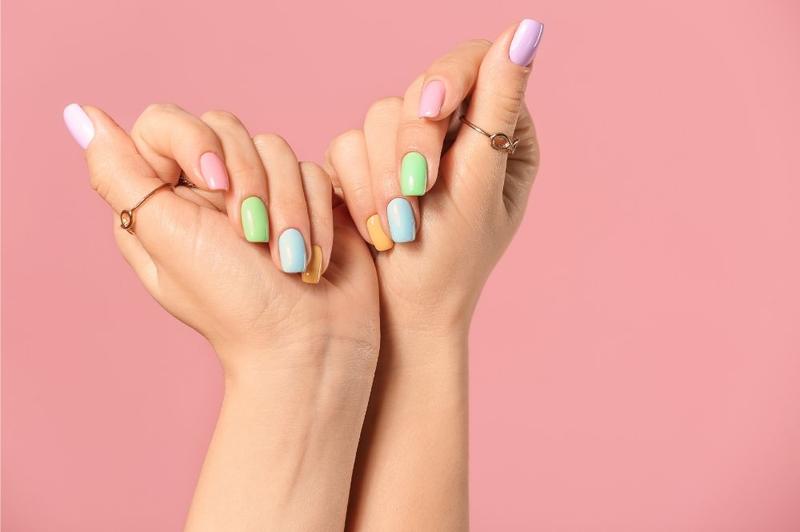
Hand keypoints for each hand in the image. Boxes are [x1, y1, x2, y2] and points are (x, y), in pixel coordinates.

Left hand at [64, 103, 380, 529]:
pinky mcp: (306, 199)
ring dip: (288, 207)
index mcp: (164, 198)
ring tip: (288, 258)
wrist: (308, 342)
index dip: (194, 141)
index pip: (165, 123)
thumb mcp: (167, 238)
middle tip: (254, 237)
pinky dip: (317, 214)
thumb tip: (80, 115)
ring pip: (277, 148)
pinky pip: (312, 170)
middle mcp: (210, 191)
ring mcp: (261, 192)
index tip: (214, 183)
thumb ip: (120, 175)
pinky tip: (312, 256)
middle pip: (227, 128)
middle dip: (251, 182)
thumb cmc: (235, 304)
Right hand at [326, 19, 541, 343]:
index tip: (430, 108)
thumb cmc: (451, 261)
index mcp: (501, 134)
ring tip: (398, 226)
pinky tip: (377, 226)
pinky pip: (347, 144)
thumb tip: (528, 29)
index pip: (476, 65)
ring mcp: (408, 149)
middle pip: (420, 88)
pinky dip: (360, 186)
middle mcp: (455, 134)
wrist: (402, 316)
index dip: (448, 76)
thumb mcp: (479, 183)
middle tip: (416, 195)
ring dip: (384, 174)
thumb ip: (497, 107)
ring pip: (379, 115)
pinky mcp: (367, 165)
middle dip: (412, 145)